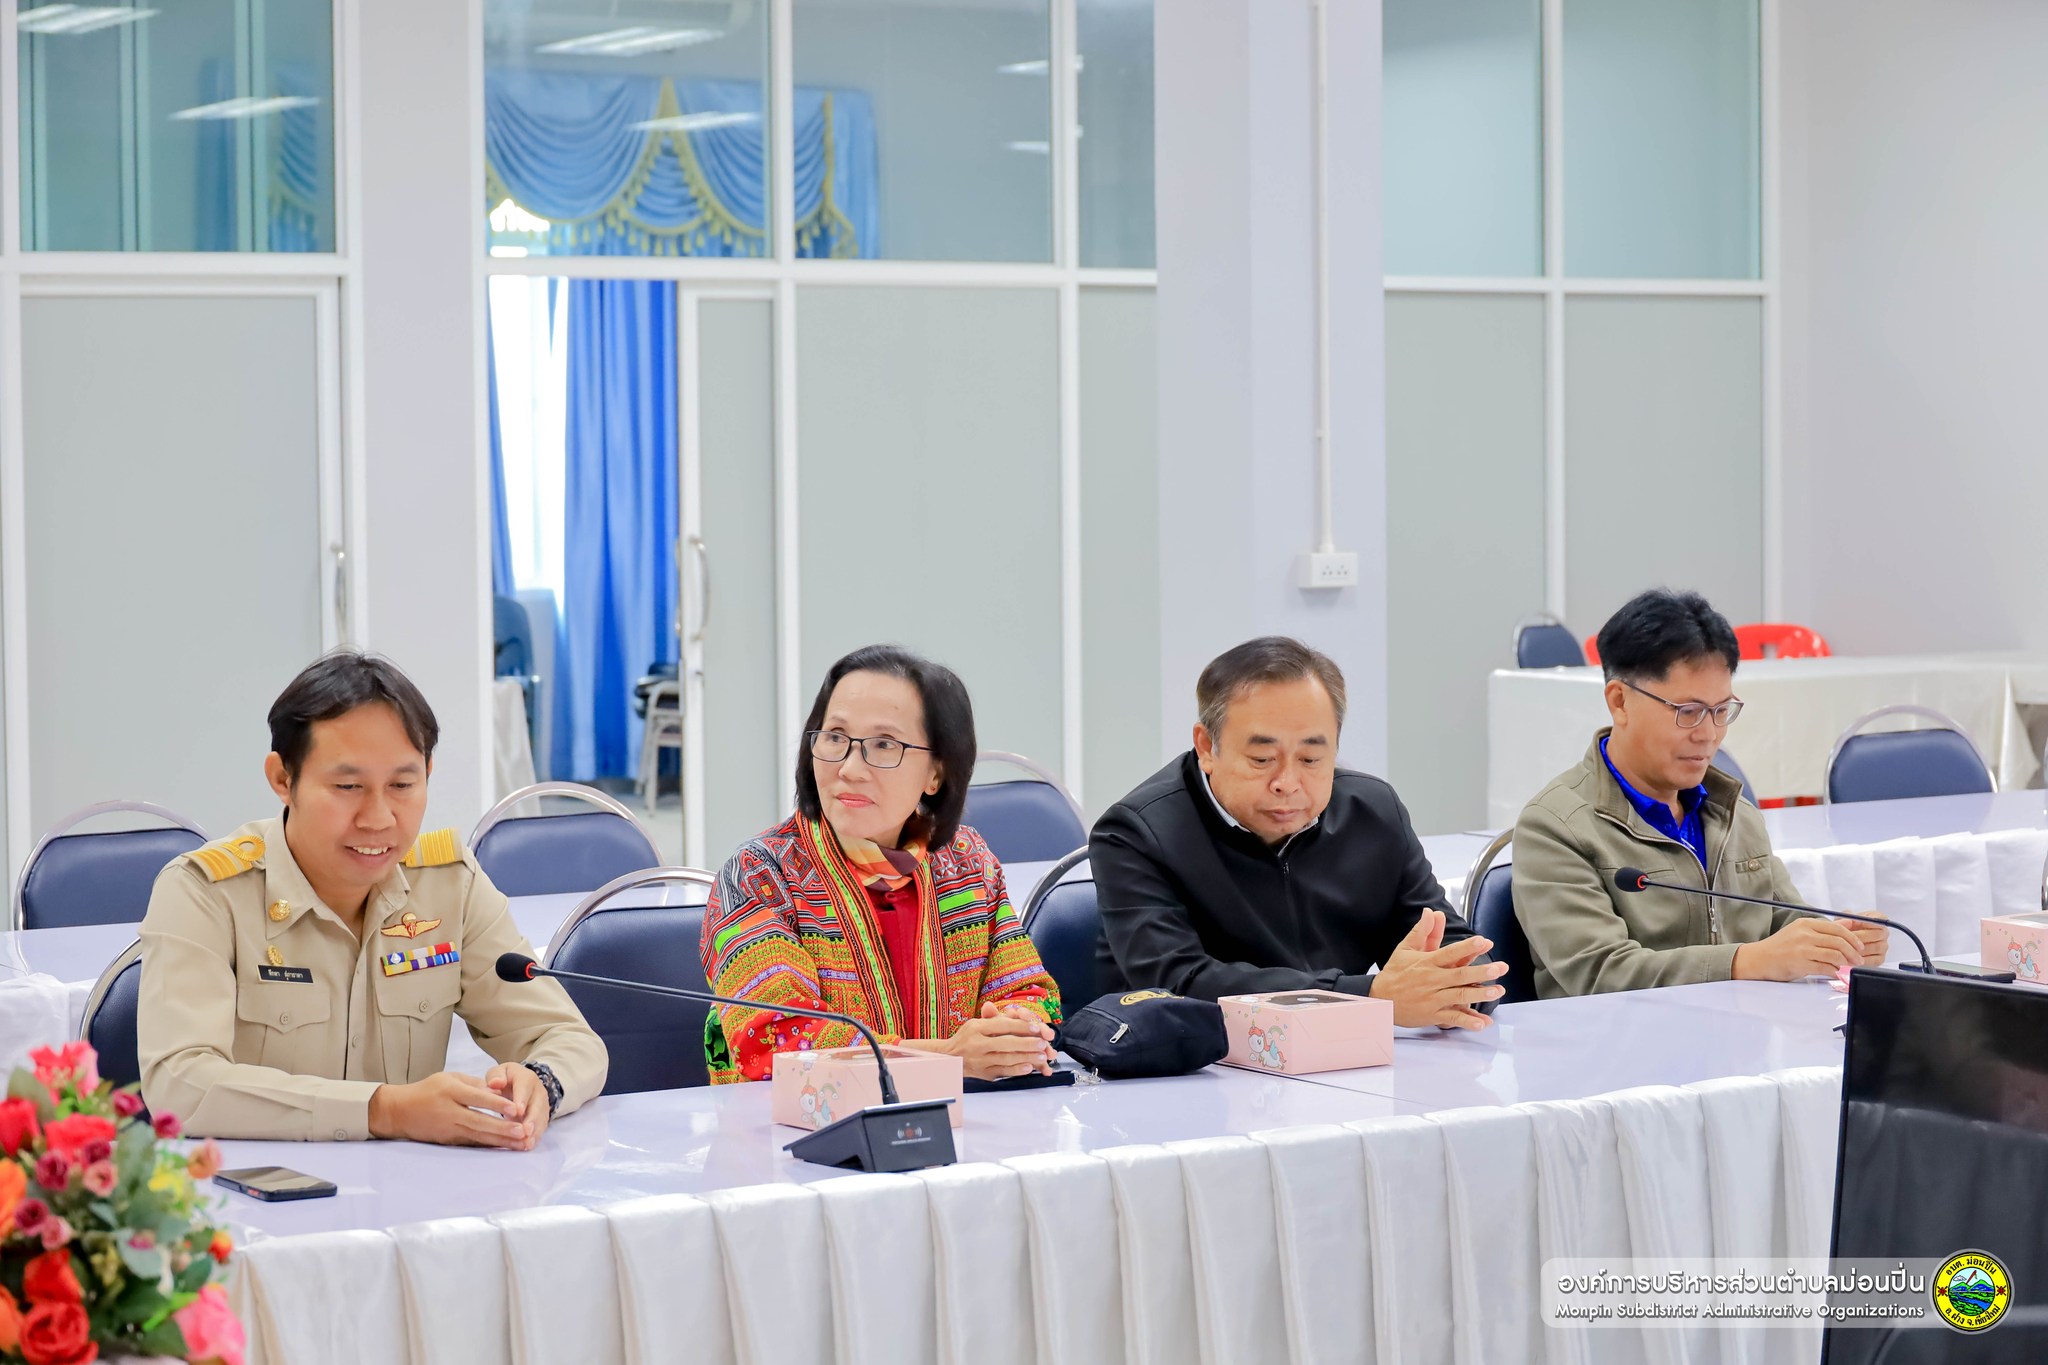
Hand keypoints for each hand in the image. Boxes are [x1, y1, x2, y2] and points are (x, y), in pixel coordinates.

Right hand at [366, 1071, 530, 1148]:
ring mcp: (448, 1129)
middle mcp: (450, 1111)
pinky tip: (504, 1148)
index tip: (516, 1108)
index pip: (477, 1098)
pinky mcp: (447, 1141)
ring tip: (520, 1143)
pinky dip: (488, 1146)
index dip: (497, 1104)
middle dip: (503, 1128)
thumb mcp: (449, 1078)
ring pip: (478, 1135)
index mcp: (450, 1091)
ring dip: (500, 1140)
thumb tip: (500, 1091)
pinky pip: (471, 1144)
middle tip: (523, 1131)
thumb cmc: (428, 1090)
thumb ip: (474, 1083)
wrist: (399, 1111)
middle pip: (479, 1121)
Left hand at [486, 1063, 552, 1147]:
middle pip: (537, 1105)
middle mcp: (538, 1091)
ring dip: (535, 1131)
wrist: (518, 1083)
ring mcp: (542, 1104)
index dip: (522, 1099)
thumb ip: (496, 1076)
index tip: (518, 1111)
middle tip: (526, 1131)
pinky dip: (535, 1137)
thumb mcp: (498, 1073)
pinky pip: (541, 1127)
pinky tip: (529, 1146)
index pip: (525, 1087)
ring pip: (541, 1118)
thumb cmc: (505, 1079)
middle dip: (532, 1119)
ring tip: (528, 1143)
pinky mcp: (541, 1117)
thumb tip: (495, 1083)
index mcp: (526, 1078)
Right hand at [944, 1002, 1057, 1080]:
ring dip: (1026, 1057)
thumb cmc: (967, 1038)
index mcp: (976, 1028)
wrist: (950, 1058)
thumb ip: (994, 1018)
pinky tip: (1028, 1067)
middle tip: (1042, 1043)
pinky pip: (1003, 1072)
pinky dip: (1016, 1070)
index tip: (1036, 1027)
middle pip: (1005, 1043)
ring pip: (1006, 1059)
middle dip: (1027, 1043)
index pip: (1002, 1025)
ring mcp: (980, 1061)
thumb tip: (1012, 1012)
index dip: (1020, 1026)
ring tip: (1041, 1055)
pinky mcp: (984, 1073)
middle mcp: (977, 1044)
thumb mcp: (976, 1023)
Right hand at [1368, 909, 1506, 1029]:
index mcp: (1427, 962)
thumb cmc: (1395, 972)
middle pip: (1459, 975)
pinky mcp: (1433, 1015)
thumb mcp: (1406, 949)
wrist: (1379, 999)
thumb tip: (1431, 912)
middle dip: (1481, 972)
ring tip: (1498, 991)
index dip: (1467, 947)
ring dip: (1480, 994)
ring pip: (1459, 996)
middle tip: (1500, 968)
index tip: (1483, 941)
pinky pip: (1452, 1018)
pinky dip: (1468, 1021)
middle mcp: (1431, 980)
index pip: (1449, 952)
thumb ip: (1423, 931)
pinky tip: (1483, 1022)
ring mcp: (1433, 998)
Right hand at [1732, 915, 1866, 981]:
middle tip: (1859, 960)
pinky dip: (1834, 971)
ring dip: (1846, 963)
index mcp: (1806, 924)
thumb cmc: (1780, 947)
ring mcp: (1802, 949)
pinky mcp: (1800, 963)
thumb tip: (1849, 924)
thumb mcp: (1801, 932)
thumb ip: (1824, 929)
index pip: (1837, 928)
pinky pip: (1825, 967)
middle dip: (1854, 952)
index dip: (1853, 938)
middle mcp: (1804, 934)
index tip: (1860, 947)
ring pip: (1834, 954)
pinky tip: (1836, 973)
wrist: (1759, 959)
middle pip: (1839, 941)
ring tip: (1849, 967)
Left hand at [1845, 911, 1889, 964]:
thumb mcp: (1844, 919)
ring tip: (1846, 948)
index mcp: (1878, 919)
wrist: (1845, 940)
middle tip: (1846, 938)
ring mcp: (1883, 946)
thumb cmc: (1847, 927)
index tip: (1854, 922)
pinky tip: (1850, 957)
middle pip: (1877, 934)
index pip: (1879, 918)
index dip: (1867, 921)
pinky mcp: (1880, 958)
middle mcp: (1884, 932)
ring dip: (1860, 948)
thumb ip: (1846, 917)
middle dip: (1859, 936)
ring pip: (1875, 947)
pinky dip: (1861, 959)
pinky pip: (1873, 960)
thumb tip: (1848, 919)